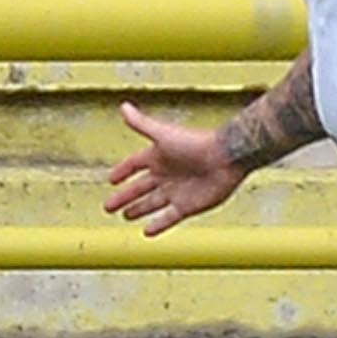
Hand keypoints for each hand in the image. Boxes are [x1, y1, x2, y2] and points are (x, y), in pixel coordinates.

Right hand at [105, 102, 245, 236]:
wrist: (227, 157)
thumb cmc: (196, 143)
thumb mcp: (163, 134)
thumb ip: (141, 123)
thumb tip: (123, 106)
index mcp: (159, 156)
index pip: (134, 164)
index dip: (123, 171)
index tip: (111, 179)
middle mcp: (167, 175)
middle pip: (140, 188)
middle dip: (124, 196)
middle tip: (109, 206)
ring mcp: (177, 191)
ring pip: (152, 203)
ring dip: (139, 209)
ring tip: (126, 216)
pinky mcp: (188, 206)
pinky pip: (169, 218)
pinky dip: (158, 225)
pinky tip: (146, 231)